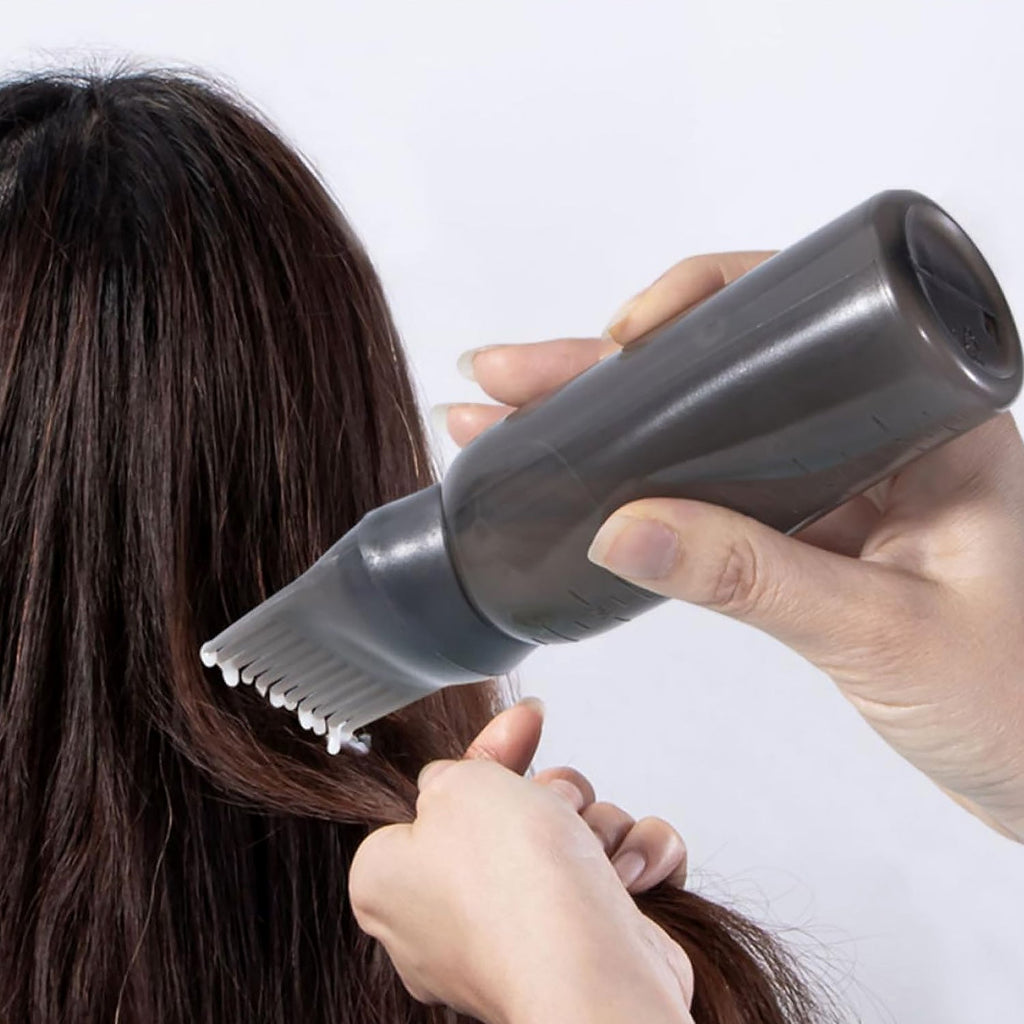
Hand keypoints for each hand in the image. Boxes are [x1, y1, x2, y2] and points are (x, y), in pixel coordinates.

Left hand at [349, 700, 693, 1023]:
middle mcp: (451, 919)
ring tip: (592, 852)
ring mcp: (522, 937)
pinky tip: (629, 877)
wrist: (589, 971)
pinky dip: (637, 861)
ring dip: (598, 827)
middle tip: (548, 807)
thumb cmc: (513, 888)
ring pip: (573, 836)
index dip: (486, 759)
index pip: (439, 800)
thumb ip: (452, 771)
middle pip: (514, 814)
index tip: (522, 729)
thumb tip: (460, 786)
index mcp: (394, 884)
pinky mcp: (587, 949)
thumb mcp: (454, 785)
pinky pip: (621, 872)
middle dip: (550, 795)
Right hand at [438, 253, 1023, 842]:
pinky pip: (713, 497)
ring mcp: (838, 487)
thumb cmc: (1021, 706)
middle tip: (508, 376)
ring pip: (705, 434)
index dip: (700, 307)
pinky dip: (641, 491)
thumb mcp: (881, 632)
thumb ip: (753, 580)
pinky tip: (575, 489)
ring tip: (504, 421)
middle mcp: (878, 434)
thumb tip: (618, 529)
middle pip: (725, 374)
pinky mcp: (811, 539)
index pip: (804, 317)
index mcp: (929, 416)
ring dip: (605, 427)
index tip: (616, 336)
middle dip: (605, 372)